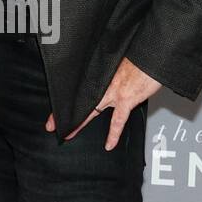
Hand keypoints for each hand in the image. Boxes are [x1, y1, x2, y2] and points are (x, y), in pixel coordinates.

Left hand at [45, 56, 160, 149]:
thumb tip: (104, 76)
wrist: (149, 56)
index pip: (78, 89)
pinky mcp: (126, 99)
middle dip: (65, 113)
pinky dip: (113, 134)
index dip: (66, 99)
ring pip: (91, 110)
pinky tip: (108, 145)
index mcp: (99, 75)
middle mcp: (103, 83)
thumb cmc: (137, 58)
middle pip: (79, 101)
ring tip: (69, 135)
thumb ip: (108, 73)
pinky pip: (117, 121)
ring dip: (80, 124)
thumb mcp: (118, 63)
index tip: (56, 107)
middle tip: (51, 124)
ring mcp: (113, 92)